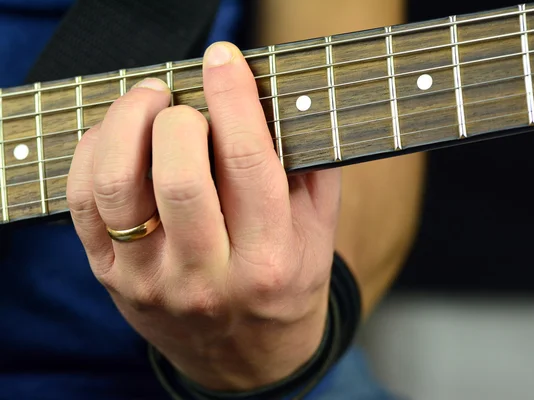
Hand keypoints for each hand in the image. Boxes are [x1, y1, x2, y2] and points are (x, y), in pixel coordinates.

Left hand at [67, 42, 341, 390]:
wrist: (245, 359)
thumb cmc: (284, 289)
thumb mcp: (318, 236)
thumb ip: (310, 171)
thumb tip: (281, 102)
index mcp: (268, 261)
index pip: (248, 166)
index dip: (234, 100)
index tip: (223, 59)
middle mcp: (207, 277)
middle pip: (179, 176)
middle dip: (180, 116)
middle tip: (188, 101)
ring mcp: (152, 280)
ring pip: (118, 186)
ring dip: (128, 124)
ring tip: (150, 103)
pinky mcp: (112, 277)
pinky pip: (82, 202)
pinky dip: (94, 151)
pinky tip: (118, 135)